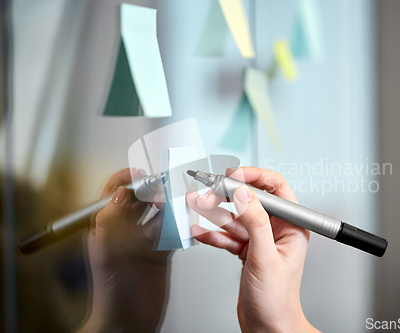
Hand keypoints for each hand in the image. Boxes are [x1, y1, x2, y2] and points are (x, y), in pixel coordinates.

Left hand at [78, 169, 172, 332]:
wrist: (128, 321)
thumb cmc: (110, 293)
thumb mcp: (106, 252)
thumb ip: (112, 219)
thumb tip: (120, 192)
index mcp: (106, 225)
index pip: (114, 192)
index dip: (127, 179)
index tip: (143, 174)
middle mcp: (125, 230)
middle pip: (142, 199)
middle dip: (155, 189)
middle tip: (168, 187)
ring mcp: (144, 240)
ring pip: (160, 212)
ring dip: (170, 206)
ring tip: (179, 202)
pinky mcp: (160, 251)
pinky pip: (172, 230)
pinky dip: (179, 224)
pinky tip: (183, 222)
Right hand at [187, 167, 319, 332]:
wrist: (268, 328)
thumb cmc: (277, 301)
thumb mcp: (265, 258)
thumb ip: (255, 222)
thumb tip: (245, 193)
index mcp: (291, 226)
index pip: (275, 188)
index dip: (253, 177)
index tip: (232, 176)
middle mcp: (276, 230)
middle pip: (251, 200)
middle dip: (227, 195)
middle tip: (208, 193)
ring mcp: (260, 240)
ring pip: (236, 216)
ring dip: (215, 212)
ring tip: (197, 204)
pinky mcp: (247, 250)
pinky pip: (228, 235)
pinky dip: (213, 233)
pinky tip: (200, 231)